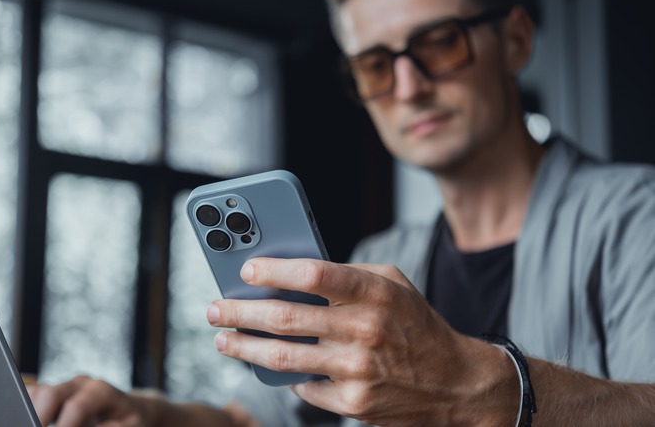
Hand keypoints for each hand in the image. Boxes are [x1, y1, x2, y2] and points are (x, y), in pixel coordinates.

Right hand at [27, 375, 160, 426]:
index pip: (75, 407)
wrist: (132, 412)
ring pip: (37, 393)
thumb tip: (81, 426)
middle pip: (50, 394)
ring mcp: (66, 387)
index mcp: (101, 392)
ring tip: (29, 424)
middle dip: (38, 418)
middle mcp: (81, 384)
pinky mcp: (55, 394)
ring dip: (29, 412)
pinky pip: (33, 396)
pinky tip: (28, 421)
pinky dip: (27, 409)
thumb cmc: (130, 422)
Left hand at [206, 258, 519, 425]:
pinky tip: (266, 364)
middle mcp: (365, 330)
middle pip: (285, 318)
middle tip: (214, 308)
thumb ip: (348, 274)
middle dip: (239, 312)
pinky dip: (282, 375)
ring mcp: (357, 370)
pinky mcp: (353, 402)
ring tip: (222, 339)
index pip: (314, 274)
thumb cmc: (416, 325)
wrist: (456, 384)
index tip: (246, 269)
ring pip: (282, 357)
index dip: (274, 270)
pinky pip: (303, 385)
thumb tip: (290, 273)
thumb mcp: (393, 285)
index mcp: (375, 293)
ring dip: (242, 347)